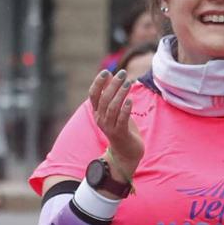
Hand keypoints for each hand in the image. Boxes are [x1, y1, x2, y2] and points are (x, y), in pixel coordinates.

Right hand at [88, 68, 142, 182]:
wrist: (126, 153)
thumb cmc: (122, 128)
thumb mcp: (115, 109)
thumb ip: (111, 93)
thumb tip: (109, 74)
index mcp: (97, 112)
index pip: (93, 95)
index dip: (98, 82)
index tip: (107, 71)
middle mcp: (100, 119)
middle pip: (104, 99)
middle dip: (113, 85)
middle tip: (123, 73)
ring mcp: (109, 127)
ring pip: (112, 108)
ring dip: (120, 94)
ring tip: (128, 83)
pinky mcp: (120, 134)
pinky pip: (121, 119)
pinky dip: (125, 109)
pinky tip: (130, 99)